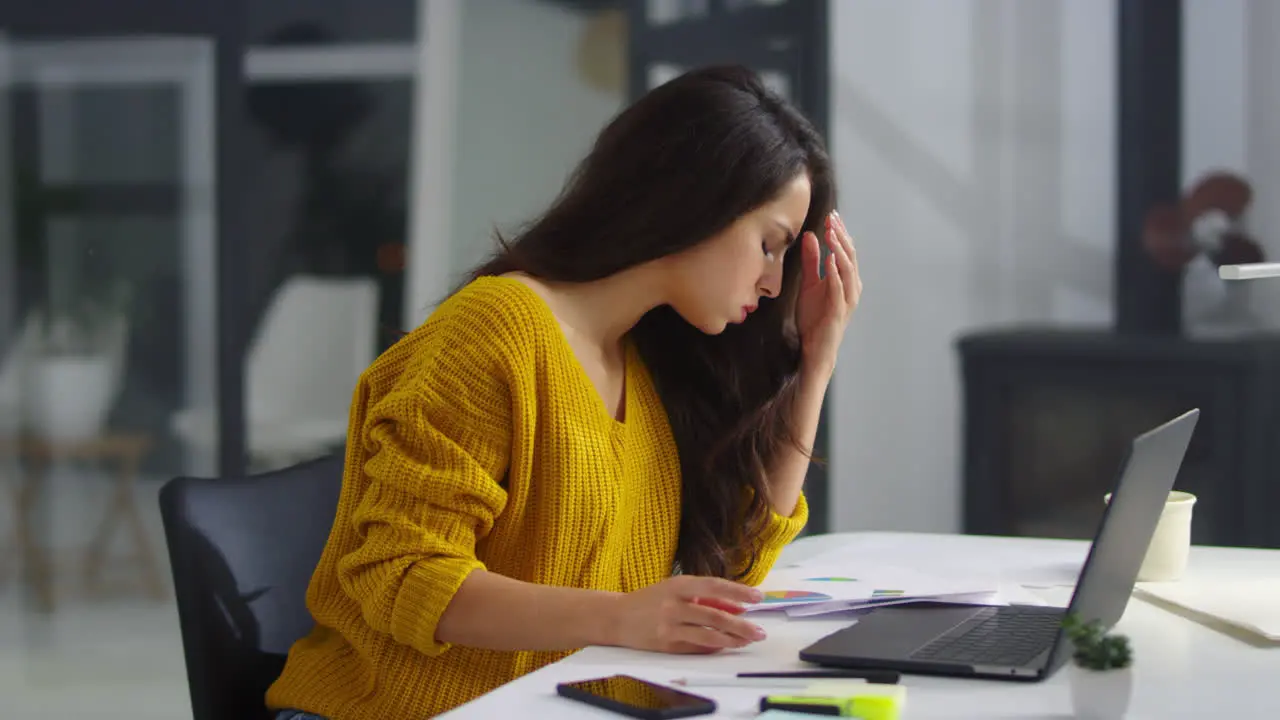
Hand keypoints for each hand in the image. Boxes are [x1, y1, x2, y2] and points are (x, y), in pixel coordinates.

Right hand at [608, 576, 767, 653]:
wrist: (617, 617)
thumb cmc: (651, 600)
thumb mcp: (677, 590)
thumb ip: (706, 597)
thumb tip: (738, 607)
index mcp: (678, 585)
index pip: (714, 586)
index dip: (738, 592)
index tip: (758, 597)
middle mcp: (674, 605)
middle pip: (715, 615)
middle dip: (741, 625)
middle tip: (759, 630)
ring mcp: (670, 626)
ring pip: (708, 635)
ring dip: (732, 639)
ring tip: (747, 640)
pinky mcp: (667, 645)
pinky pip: (697, 647)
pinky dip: (714, 646)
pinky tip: (726, 645)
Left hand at [796, 210, 861, 378]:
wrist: (814, 348)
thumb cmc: (815, 317)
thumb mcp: (810, 284)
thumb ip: (811, 261)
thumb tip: (811, 235)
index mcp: (846, 280)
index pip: (846, 251)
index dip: (840, 233)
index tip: (831, 216)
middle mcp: (851, 288)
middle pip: (850, 256)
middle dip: (841, 237)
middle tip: (832, 219)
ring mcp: (847, 300)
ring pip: (848, 270)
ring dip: (839, 250)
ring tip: (831, 234)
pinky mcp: (838, 311)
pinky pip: (839, 289)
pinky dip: (835, 273)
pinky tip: (830, 259)